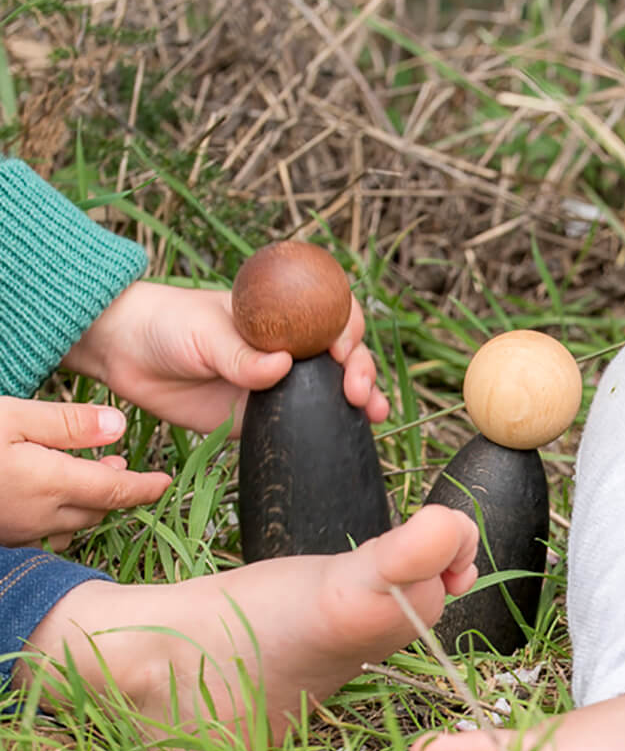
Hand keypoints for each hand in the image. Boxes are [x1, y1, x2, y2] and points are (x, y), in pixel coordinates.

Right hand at [0, 397, 171, 548]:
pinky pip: (45, 537)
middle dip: (116, 491)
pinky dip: (61, 519)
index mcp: (51, 485)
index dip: (145, 488)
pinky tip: (49, 498)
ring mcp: (18, 533)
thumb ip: (67, 422)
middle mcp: (40, 517)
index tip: (166, 483)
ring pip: (73, 527)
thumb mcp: (10, 417)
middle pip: (97, 510)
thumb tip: (118, 425)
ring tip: (87, 477)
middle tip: (118, 464)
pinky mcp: (2, 539)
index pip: (116, 491)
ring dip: (89, 505)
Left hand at [63, 281, 389, 434]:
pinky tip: (351, 437)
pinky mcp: (265, 418)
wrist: (125, 354)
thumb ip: (239, 354)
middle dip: (362, 369)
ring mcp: (282, 384)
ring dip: (362, 400)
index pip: (333, 314)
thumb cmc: (167, 324)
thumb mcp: (203, 331)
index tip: (340, 349)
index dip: (348, 328)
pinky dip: (332, 430)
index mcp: (282, 314)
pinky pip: (305, 425)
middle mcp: (291, 347)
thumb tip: (282, 368)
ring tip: (373, 414)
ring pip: (334, 390)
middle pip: (344, 354)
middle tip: (357, 391)